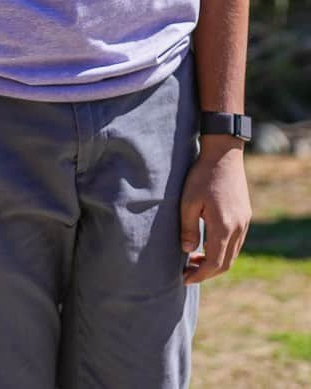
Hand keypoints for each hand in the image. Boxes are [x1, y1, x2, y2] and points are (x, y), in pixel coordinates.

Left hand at [179, 138, 250, 283]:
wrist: (224, 154)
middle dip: (207, 272)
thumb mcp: (188, 201)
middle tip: (188, 272)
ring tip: (195, 258)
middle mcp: (238, 228)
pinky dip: (223, 250)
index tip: (185, 278)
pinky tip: (208, 243)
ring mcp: (244, 222)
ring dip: (215, 262)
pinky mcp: (246, 216)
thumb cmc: (202, 175)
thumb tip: (187, 250)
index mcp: (224, 226)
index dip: (200, 275)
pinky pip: (236, 242)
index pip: (214, 263)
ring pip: (232, 254)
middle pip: (226, 263)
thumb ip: (188, 228)